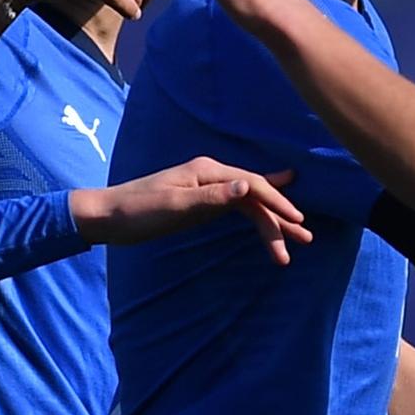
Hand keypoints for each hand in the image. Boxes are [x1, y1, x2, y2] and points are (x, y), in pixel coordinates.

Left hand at [70, 160, 312, 263]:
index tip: (298, 222)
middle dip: (280, 216)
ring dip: (269, 222)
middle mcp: (211, 175)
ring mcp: (206, 188)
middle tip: (306, 238)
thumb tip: (246, 187)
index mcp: (207, 172)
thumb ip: (212, 198)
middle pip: (254, 195)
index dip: (277, 203)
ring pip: (247, 204)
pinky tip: (266, 219)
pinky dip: (253, 217)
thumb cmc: (139, 211)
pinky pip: (235, 208)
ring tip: (291, 243)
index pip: (252, 185)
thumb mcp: (176, 206)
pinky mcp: (200, 202)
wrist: (108, 216)